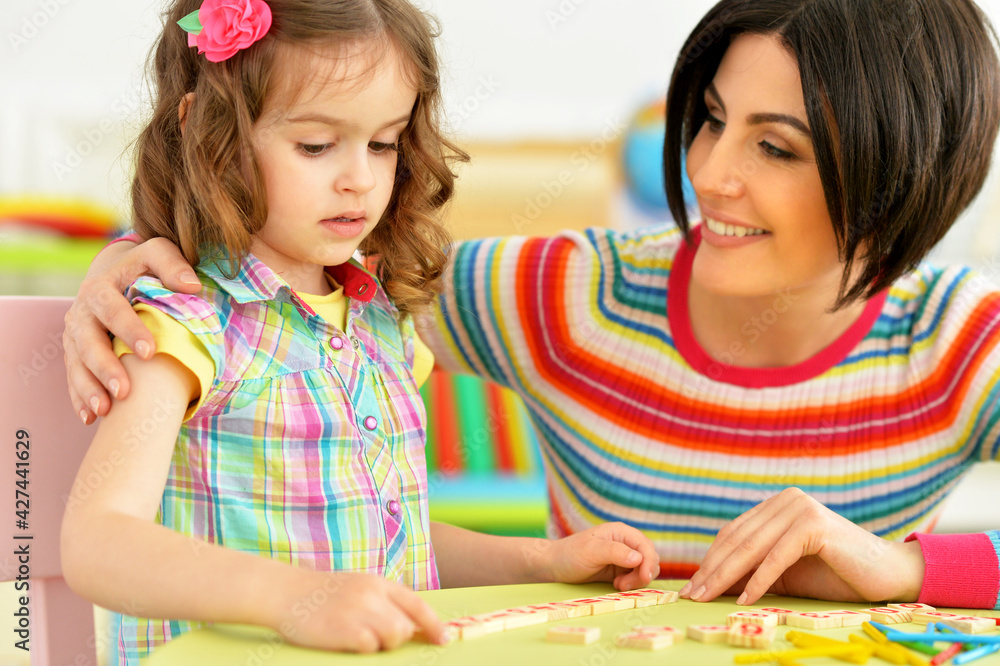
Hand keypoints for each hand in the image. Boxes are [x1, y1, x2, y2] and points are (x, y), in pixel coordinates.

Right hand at [64, 237, 199, 423]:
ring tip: (105, 409)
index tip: (150, 351)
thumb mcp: (157, 254)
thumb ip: (171, 263)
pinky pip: (73, 377)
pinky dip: (80, 397)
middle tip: (124, 390)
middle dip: (105, 366)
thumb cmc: (144, 267)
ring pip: (76, 363)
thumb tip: (191, 286)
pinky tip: (91, 418)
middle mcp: (82, 312)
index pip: (112, 309)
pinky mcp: (75, 352)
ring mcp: (76, 334)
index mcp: (101, 287)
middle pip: (88, 341)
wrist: (118, 273)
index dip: (128, 329)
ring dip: (89, 387)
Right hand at [274, 570, 448, 651]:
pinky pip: (369, 647)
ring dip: (382, 644)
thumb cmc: (321, 594)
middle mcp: (372, 594)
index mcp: (377, 583)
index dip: (434, 625)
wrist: (283, 592)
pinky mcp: (344, 630)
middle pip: (406, 625)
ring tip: (360, 638)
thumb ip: (382, 601)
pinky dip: (363, 649)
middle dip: (397, 637)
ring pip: (394, 636)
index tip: (442, 639)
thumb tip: (410, 625)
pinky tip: (346, 641)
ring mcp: (358, 611)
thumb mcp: (357, 587)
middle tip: (376, 637)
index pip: (417, 605)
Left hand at [546, 522, 659, 590]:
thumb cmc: (570, 554)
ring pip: (644, 570)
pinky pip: (635, 578)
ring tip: (618, 585)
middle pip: (649, 558)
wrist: (555, 566)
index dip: (649, 561)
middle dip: (642, 574)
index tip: (644, 577)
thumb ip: (615, 552)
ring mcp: (623, 557)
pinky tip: (617, 585)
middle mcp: (625, 543)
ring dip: (636, 581)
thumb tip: (639, 557)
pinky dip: (631, 584)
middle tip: (623, 585)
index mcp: (620, 532)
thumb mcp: (591, 551)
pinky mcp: (620, 570)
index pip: (645, 546)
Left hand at [679, 487, 925, 605]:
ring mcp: (800, 508)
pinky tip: (744, 600)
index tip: (691, 587)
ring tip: (707, 598)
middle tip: (690, 595)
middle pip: (737, 540)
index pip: (733, 534)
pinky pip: (777, 557)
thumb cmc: (834, 575)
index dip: (710, 561)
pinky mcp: (814, 525)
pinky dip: (759, 581)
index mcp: (776, 505)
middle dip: (711, 570)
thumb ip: (753, 571)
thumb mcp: (784, 572)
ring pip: (751, 547)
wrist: (889, 575)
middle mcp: (786, 500)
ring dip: (725, 576)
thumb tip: (710, 586)